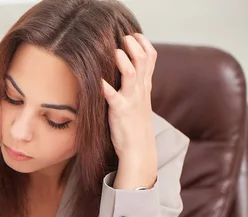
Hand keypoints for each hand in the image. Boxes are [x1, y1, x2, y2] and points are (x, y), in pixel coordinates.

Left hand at [102, 34, 157, 189]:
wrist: (138, 150)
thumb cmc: (134, 127)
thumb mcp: (140, 102)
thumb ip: (135, 86)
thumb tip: (126, 71)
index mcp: (145, 87)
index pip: (151, 58)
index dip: (143, 43)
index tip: (133, 35)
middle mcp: (140, 90)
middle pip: (143, 60)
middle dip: (134, 45)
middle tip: (124, 38)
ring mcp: (131, 100)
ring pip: (131, 74)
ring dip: (123, 61)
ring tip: (115, 51)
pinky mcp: (120, 111)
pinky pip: (113, 96)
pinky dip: (105, 87)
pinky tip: (98, 81)